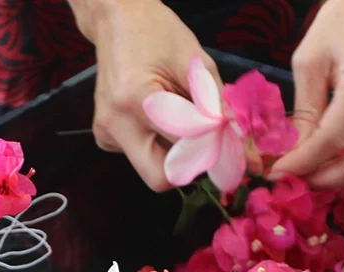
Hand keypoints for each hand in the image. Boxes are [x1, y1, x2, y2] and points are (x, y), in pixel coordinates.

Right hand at [73, 0, 220, 190]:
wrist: (116, 20)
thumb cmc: (157, 34)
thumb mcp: (195, 64)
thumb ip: (216, 105)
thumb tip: (238, 142)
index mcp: (136, 101)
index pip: (182, 149)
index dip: (208, 149)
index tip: (225, 141)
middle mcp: (115, 124)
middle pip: (159, 178)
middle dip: (186, 165)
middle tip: (202, 141)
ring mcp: (106, 134)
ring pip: (151, 170)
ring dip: (173, 154)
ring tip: (175, 117)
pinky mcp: (105, 137)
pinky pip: (140, 158)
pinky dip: (156, 144)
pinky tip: (155, 116)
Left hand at [269, 0, 343, 187]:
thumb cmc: (343, 21)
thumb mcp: (310, 59)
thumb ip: (304, 108)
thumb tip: (294, 151)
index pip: (332, 140)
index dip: (303, 164)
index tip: (278, 173)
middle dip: (325, 180)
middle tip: (298, 181)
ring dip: (339, 175)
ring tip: (310, 172)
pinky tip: (332, 157)